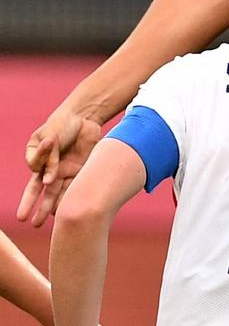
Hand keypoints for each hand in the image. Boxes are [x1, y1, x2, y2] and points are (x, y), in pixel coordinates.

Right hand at [17, 111, 101, 226]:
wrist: (84, 118)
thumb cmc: (60, 125)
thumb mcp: (46, 135)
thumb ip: (41, 152)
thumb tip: (37, 169)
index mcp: (40, 163)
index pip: (35, 179)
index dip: (36, 184)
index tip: (47, 178)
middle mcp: (53, 172)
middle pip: (44, 193)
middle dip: (38, 208)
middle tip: (31, 223)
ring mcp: (68, 173)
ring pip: (59, 194)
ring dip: (54, 208)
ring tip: (52, 222)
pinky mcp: (83, 171)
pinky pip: (77, 187)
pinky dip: (74, 197)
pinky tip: (71, 210)